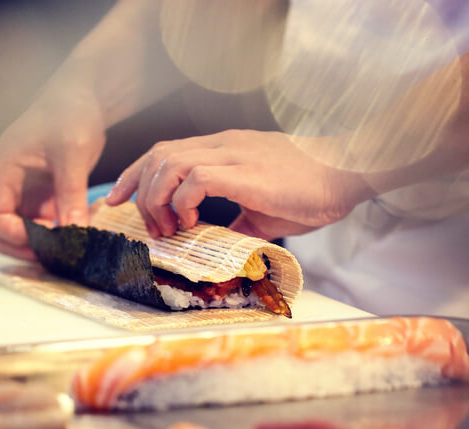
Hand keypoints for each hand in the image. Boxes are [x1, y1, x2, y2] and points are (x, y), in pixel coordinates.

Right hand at [0, 87, 105, 259]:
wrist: (82, 97)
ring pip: (18, 230)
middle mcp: (4, 182)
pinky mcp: (39, 193)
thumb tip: (75, 233)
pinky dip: (51, 235)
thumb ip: (70, 194)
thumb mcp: (73, 154)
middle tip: (56, 257)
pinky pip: (38, 223)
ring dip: (37, 244)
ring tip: (67, 251)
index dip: (16, 236)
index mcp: (0, 169)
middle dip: (23, 247)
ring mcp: (20, 189)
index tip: (47, 244)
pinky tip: (73, 239)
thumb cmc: (70, 114)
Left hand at [105, 129, 375, 239]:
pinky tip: (191, 222)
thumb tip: (221, 244)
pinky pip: (195, 179)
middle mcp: (223, 145)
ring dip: (158, 198)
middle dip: (136, 188)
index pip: (166, 150)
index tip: (119, 198)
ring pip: (170, 163)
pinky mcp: (245, 172)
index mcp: (225, 149)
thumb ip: (238, 220)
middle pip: (158, 153)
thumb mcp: (264, 209)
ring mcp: (233, 155)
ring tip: (168, 228)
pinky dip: (183, 203)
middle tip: (142, 223)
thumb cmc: (312, 190)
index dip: (136, 173)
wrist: (349, 172)